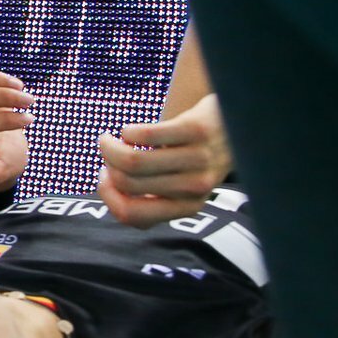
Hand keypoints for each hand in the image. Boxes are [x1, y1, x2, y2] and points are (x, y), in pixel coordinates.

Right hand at [96, 93, 231, 227]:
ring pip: (132, 161)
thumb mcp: (177, 186)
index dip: (106, 197)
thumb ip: (148, 201)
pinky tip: (129, 131)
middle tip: (107, 155)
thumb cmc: (193, 158)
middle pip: (127, 183)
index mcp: (187, 207)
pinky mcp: (196, 129)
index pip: (131, 215)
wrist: (233, 122)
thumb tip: (107, 192)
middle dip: (106, 167)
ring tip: (108, 141)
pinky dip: (127, 132)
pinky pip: (145, 135)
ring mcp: (199, 158)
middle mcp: (196, 187)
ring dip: (109, 148)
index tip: (104, 178)